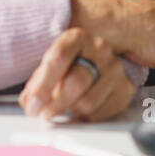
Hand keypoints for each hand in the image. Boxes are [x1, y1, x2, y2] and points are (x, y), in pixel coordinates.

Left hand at [18, 27, 135, 121]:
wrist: (98, 60)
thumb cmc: (70, 63)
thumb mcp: (51, 64)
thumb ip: (37, 83)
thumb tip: (29, 103)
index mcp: (77, 38)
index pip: (58, 58)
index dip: (42, 85)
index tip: (32, 104)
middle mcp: (100, 49)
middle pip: (76, 83)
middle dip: (55, 104)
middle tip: (43, 114)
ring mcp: (115, 68)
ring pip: (88, 103)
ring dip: (70, 111)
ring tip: (64, 108)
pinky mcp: (125, 88)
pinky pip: (101, 114)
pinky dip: (85, 118)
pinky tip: (78, 111)